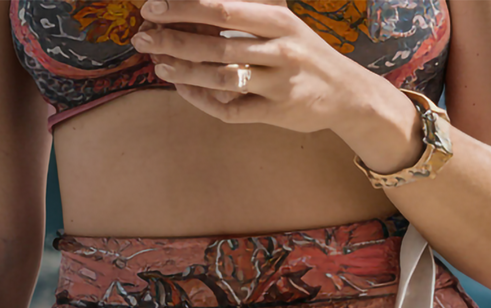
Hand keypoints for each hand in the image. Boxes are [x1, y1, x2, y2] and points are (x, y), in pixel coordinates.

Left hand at [131, 0, 411, 145]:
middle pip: (216, 43)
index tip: (151, 8)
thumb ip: (247, 11)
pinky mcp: (278, 113)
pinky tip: (185, 90)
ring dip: (185, 72)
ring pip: (222, 79)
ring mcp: (279, 84)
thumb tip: (199, 5)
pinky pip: (233, 110)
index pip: (220, 8)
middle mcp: (280, 50)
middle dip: (173, 40)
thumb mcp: (283, 22)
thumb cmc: (306, 54)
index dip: (182, 7)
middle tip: (142, 37)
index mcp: (277, 20)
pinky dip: (205, 102)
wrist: (348, 94)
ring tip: (158, 66)